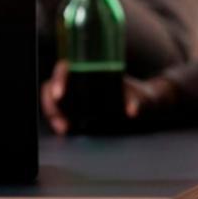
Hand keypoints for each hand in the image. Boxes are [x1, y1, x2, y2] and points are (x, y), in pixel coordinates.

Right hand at [39, 59, 179, 134]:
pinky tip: (65, 130)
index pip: (65, 68)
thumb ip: (138, 102)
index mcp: (90, 68)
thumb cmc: (142, 96)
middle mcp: (79, 78)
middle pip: (52, 85)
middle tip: (62, 123)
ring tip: (63, 129)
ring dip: (53, 114)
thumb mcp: (143, 97)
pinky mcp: (76, 108)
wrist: (145, 105)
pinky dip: (58, 121)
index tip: (61, 95)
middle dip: (51, 104)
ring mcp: (76, 94)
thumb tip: (131, 110)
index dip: (59, 79)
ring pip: (53, 99)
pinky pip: (60, 112)